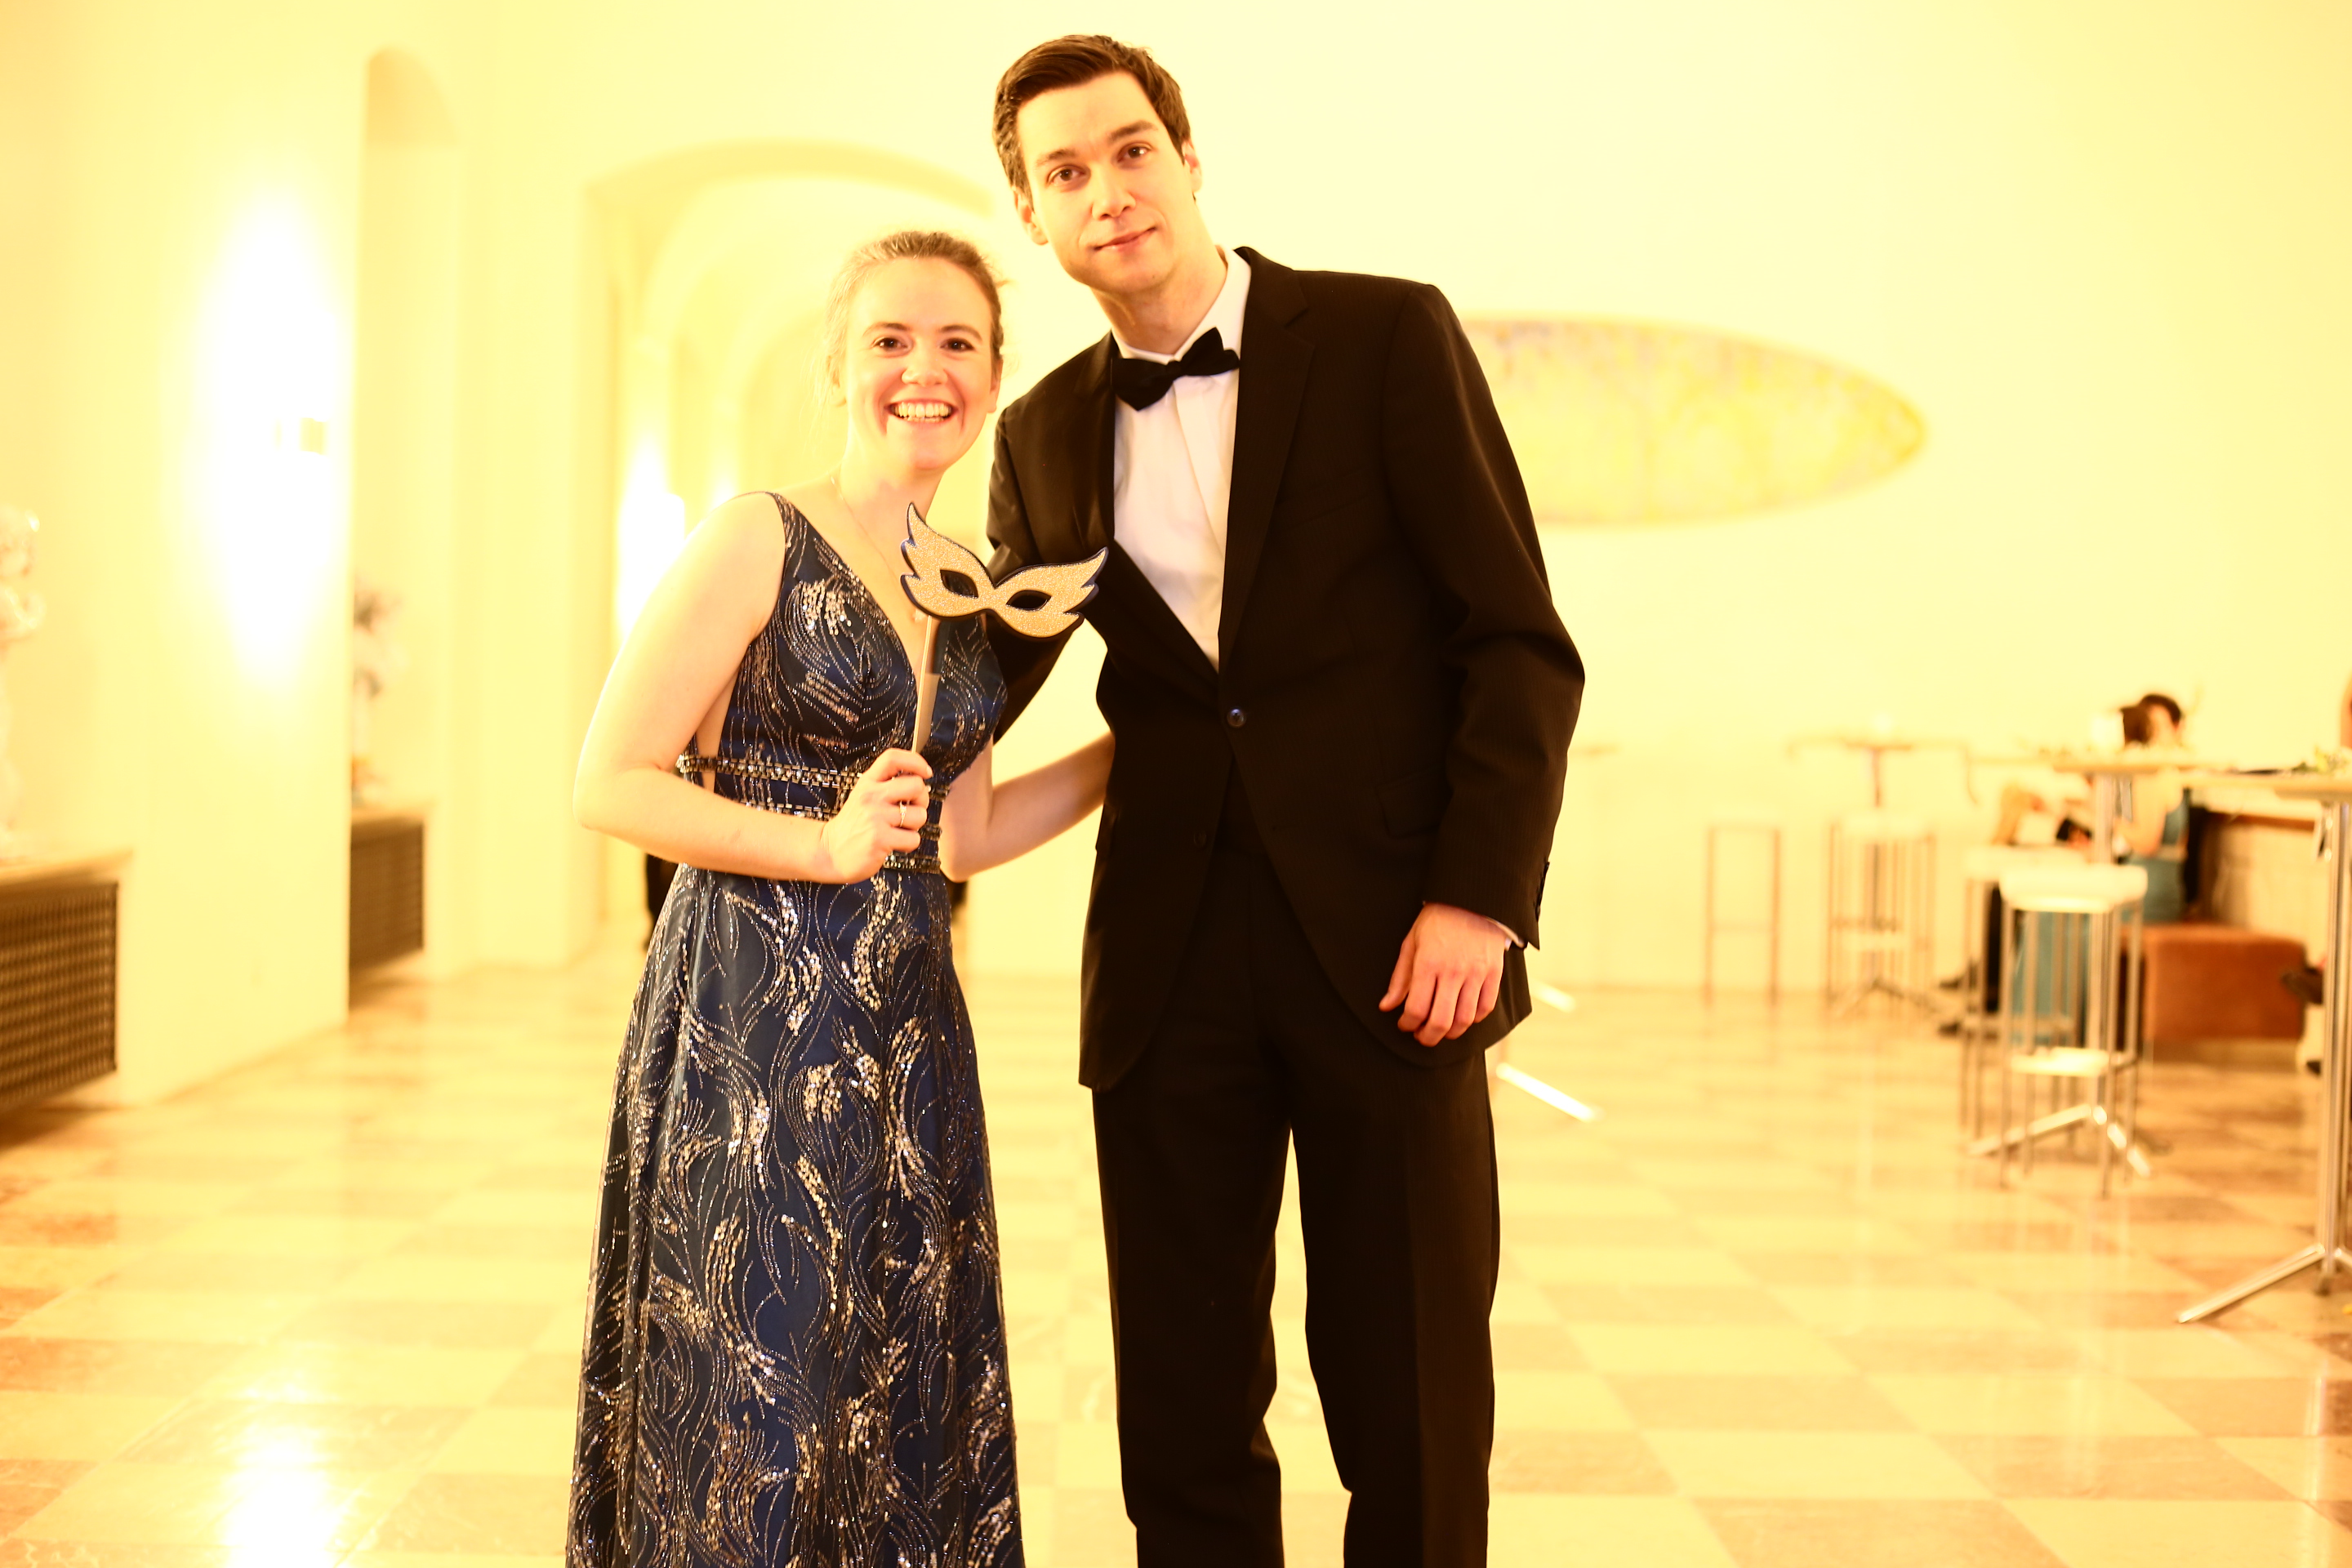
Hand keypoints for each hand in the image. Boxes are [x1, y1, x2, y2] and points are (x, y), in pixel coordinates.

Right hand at [815, 749, 931, 881]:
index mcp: (868, 782)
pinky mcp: (880, 839)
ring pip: (920, 815)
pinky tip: (894, 843)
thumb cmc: (853, 825)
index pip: (892, 758)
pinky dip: (908, 844)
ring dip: (914, 826)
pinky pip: (914, 839)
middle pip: (916, 785)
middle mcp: (871, 796)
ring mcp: (876, 817)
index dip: (915, 761)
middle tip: (910, 809)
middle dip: (922, 800)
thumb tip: (919, 780)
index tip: (926, 772)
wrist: (830, 851)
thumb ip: (885, 785)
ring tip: (898, 829)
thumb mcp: (863, 796)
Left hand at [1378, 902, 1509, 1046]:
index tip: (1404, 1024)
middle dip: (1428, 1037)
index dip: (1408, 1024)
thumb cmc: (1437, 921)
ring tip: (1441, 1030)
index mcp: (1428, 964)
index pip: (1416, 1009)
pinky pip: (1485, 1008)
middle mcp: (1453, 972)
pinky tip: (1462, 1017)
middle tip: (1422, 1037)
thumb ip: (1399, 978)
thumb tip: (1387, 1006)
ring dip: (1451, 1033)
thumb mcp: (1411, 943)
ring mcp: (1476, 974)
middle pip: (1441, 1021)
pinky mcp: (1494, 973)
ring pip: (1464, 1020)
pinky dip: (1473, 1019)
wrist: (1471, 900)